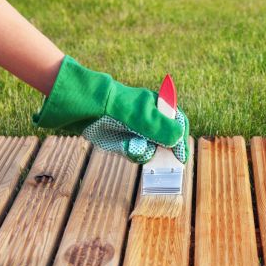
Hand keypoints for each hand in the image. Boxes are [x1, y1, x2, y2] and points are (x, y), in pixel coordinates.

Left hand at [32, 56, 188, 162]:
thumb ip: (161, 128)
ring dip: (143, 152)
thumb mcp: (141, 117)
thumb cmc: (115, 108)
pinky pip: (137, 152)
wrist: (84, 108)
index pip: (179, 124)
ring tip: (130, 145)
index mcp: (160, 107)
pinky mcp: (127, 139)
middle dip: (160, 150)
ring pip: (152, 149)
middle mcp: (152, 119)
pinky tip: (124, 146)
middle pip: (167, 141)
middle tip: (151, 151)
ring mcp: (139, 130)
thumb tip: (179, 139)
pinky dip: (132, 153)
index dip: (181, 141)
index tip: (181, 157)